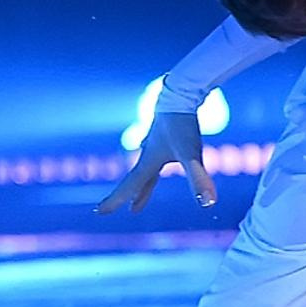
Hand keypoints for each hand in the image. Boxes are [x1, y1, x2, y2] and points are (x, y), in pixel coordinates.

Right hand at [96, 105, 216, 216]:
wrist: (181, 94)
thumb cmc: (183, 124)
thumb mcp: (191, 153)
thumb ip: (198, 178)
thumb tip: (207, 202)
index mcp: (149, 161)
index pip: (130, 186)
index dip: (115, 201)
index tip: (98, 212)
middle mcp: (148, 155)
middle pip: (133, 182)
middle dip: (123, 197)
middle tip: (105, 209)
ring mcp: (155, 146)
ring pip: (144, 174)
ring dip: (139, 189)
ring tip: (135, 203)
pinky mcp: (164, 139)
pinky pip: (155, 161)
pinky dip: (151, 172)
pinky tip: (153, 167)